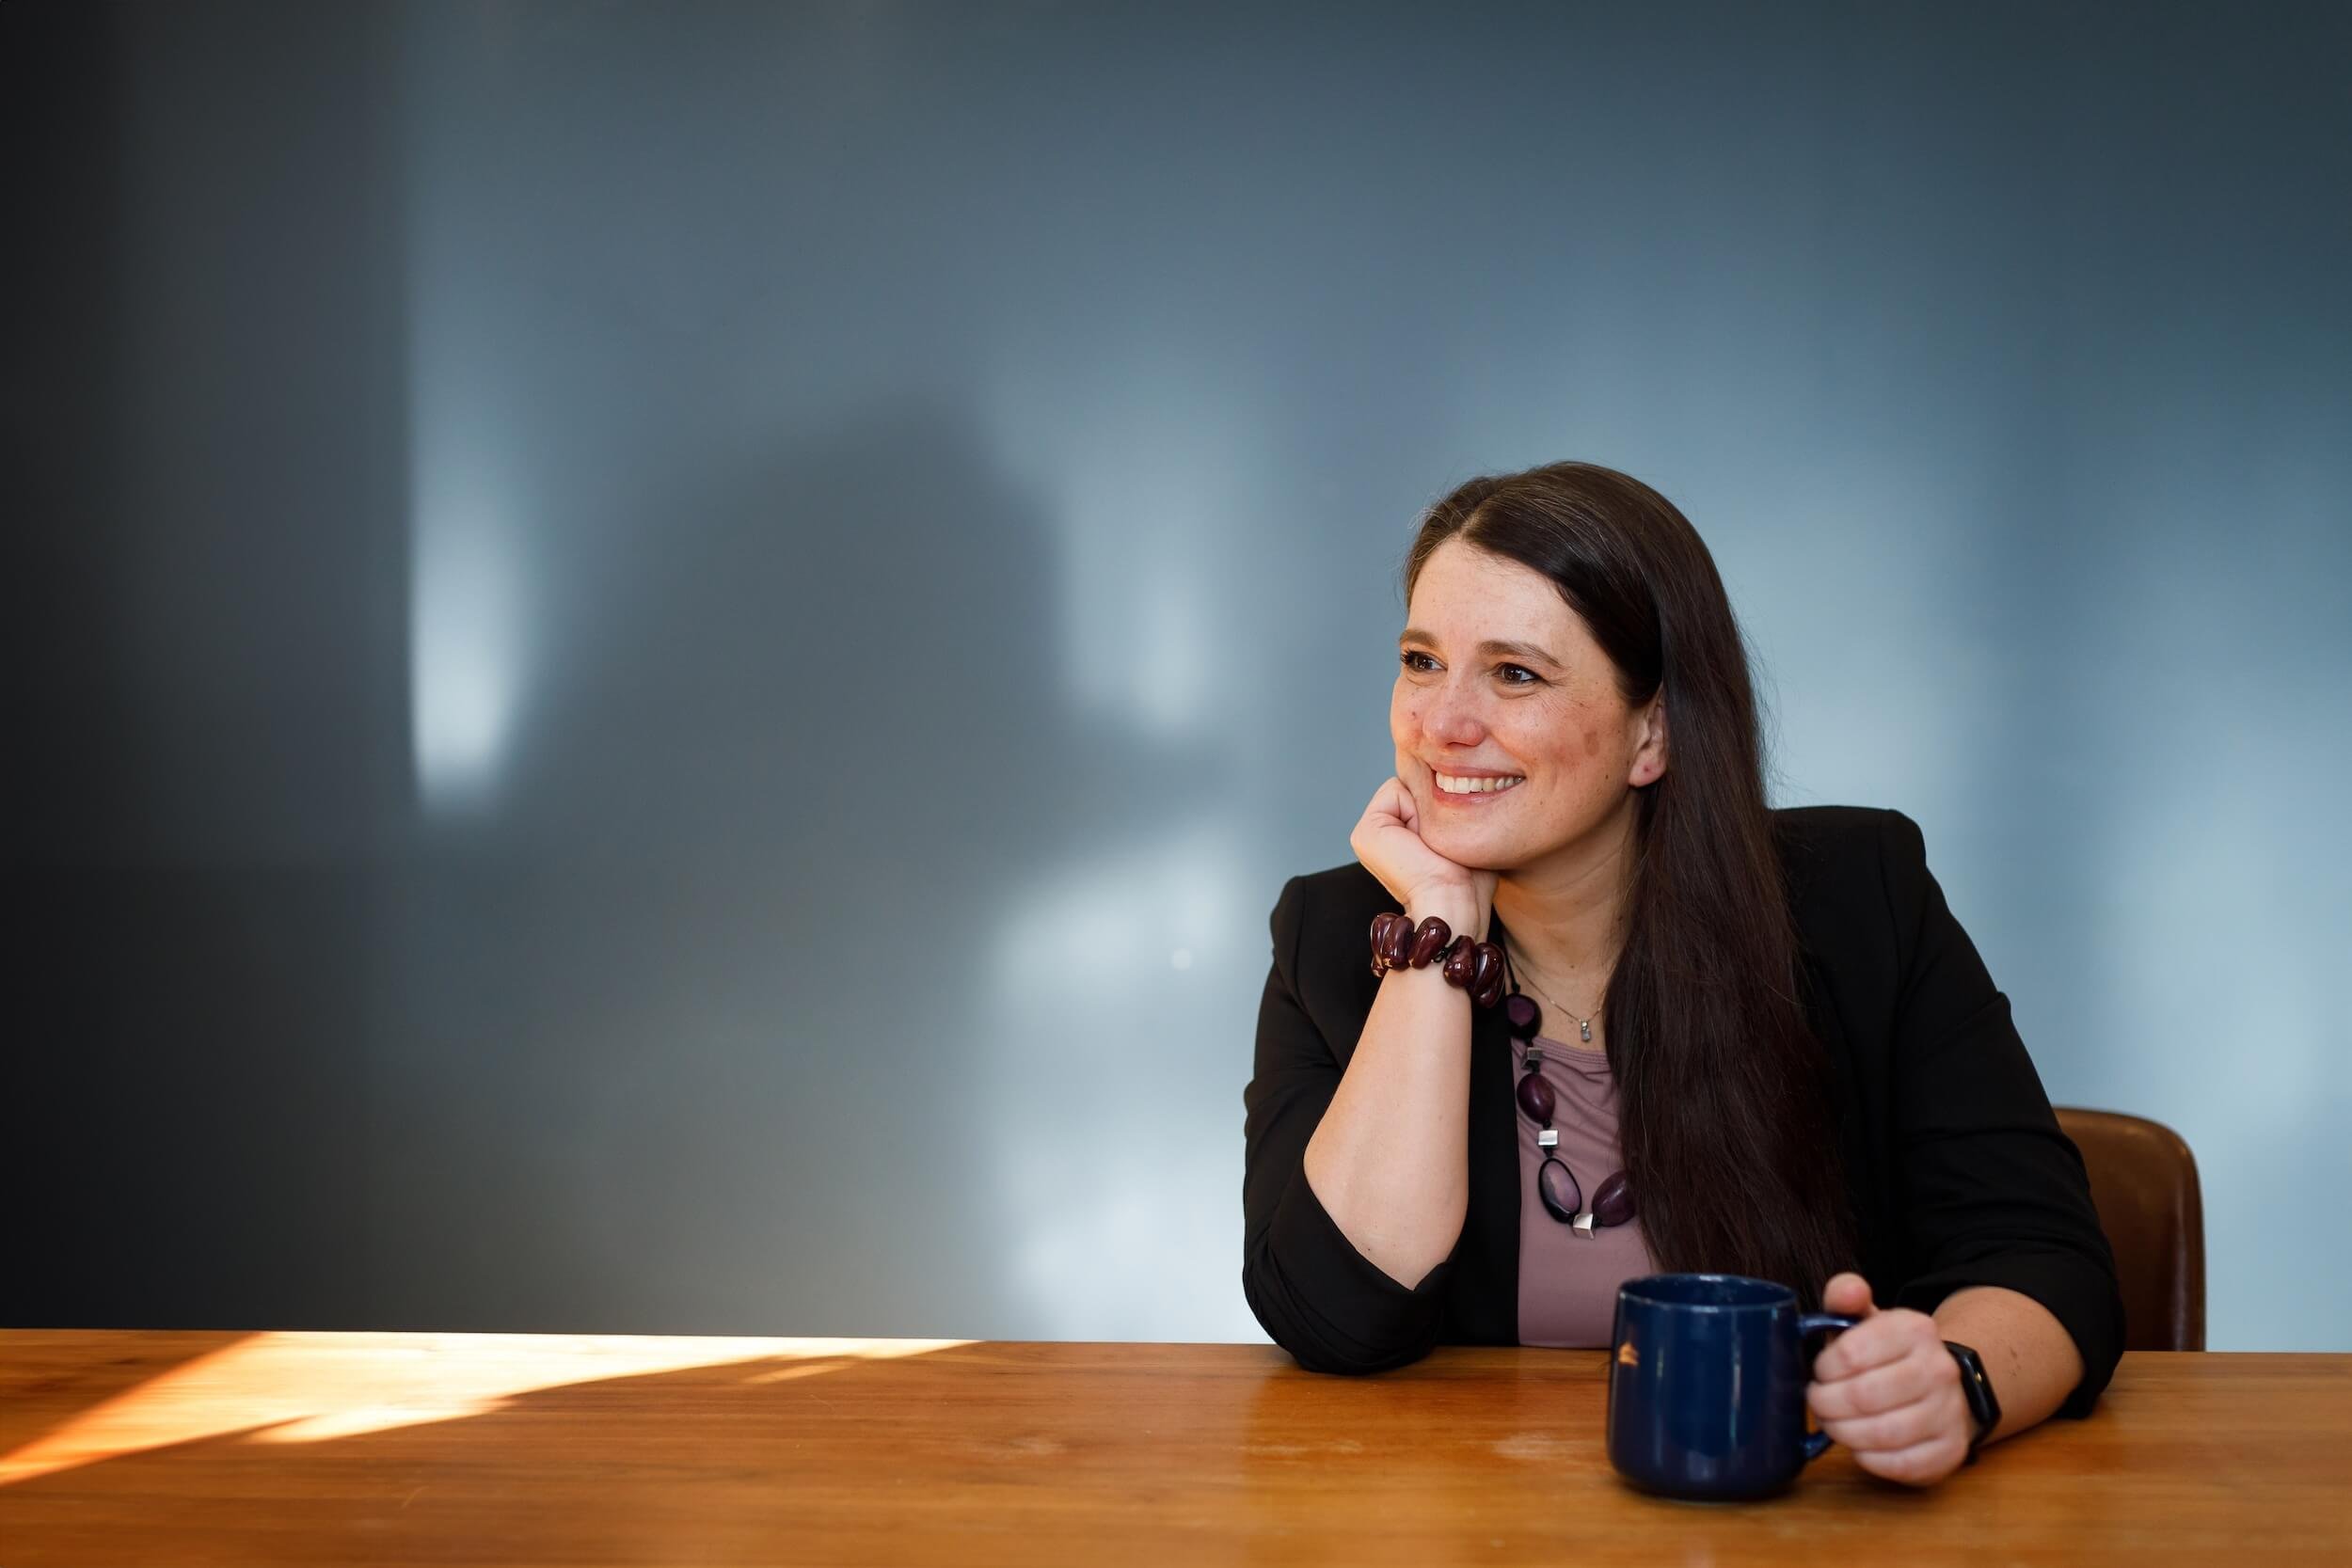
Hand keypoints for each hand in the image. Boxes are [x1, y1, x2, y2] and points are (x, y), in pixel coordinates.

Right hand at [1349, 777, 1495, 932]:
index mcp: (1398, 838)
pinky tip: (1421, 840)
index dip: (1444, 806)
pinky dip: (1416, 808)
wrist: (1454, 905)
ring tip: (1433, 844)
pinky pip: (1395, 789)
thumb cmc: (1470, 882)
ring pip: (1406, 786)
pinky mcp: (1365, 833)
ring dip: (1428, 808)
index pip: (1423, 792)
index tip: (1451, 841)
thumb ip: (1456, 812)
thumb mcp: (1466, 838)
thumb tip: (1461, 781)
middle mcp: (1380, 835)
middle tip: (1442, 844)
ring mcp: (1367, 833)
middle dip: (1435, 804)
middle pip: (1414, 787)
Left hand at [1806, 1272, 1973, 1487]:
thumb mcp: (1866, 1318)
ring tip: (1833, 1424)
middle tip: (1818, 1403)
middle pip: (1863, 1397)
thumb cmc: (1886, 1352)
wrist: (1940, 1384)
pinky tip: (1860, 1446)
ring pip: (1882, 1433)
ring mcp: (1950, 1412)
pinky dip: (1870, 1459)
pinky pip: (1901, 1464)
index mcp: (1915, 1329)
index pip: (1851, 1353)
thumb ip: (1846, 1297)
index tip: (1819, 1372)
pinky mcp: (1951, 1450)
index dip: (1824, 1368)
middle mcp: (1939, 1369)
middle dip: (1827, 1404)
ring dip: (1845, 1433)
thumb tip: (1848, 1290)